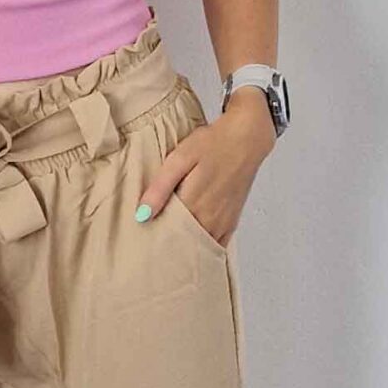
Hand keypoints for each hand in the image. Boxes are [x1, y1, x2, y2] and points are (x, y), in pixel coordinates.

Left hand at [138, 100, 275, 245]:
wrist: (246, 139)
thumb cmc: (212, 144)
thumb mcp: (180, 158)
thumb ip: (160, 187)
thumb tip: (142, 215)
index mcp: (192, 203)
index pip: (166, 233)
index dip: (152, 237)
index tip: (141, 237)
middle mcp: (209, 218)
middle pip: (182, 243)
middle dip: (166, 245)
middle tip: (152, 242)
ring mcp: (222, 222)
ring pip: (199, 246)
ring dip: (184, 248)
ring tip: (168, 244)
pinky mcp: (231, 222)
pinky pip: (215, 244)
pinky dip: (203, 247)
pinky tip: (192, 244)